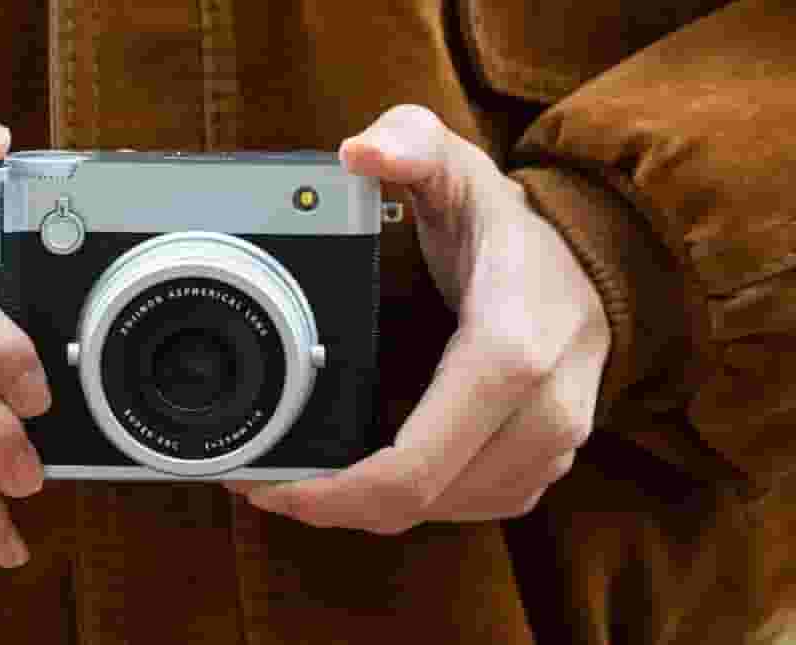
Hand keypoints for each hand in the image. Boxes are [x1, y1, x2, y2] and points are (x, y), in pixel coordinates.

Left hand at [228, 105, 610, 532]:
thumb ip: (408, 144)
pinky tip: (367, 481)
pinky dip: (413, 504)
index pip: (412, 466)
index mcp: (508, 353)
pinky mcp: (547, 462)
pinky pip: (471, 507)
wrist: (603, 261)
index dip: (331, 493)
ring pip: (443, 514)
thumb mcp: (455, 167)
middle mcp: (540, 414)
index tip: (267, 485)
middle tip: (265, 485)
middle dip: (331, 507)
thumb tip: (357, 153)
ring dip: (367, 509)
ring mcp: (552, 446)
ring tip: (303, 481)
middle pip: (417, 503)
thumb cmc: (513, 225)